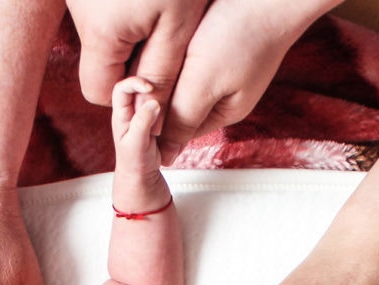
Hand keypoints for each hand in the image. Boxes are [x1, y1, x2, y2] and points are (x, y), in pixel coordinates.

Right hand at [69, 0, 208, 109]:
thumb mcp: (178, 27)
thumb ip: (162, 76)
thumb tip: (155, 124)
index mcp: (99, 34)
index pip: (99, 93)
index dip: (130, 91)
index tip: (159, 67)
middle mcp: (77, 13)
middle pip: (98, 64)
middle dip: (130, 59)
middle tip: (164, 33)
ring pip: (100, 38)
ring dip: (127, 35)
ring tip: (158, 8)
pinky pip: (100, 13)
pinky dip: (121, 12)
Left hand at [159, 0, 332, 162]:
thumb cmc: (241, 34)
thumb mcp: (204, 83)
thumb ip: (182, 118)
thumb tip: (163, 155)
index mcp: (222, 113)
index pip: (176, 129)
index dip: (154, 117)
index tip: (138, 96)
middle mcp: (224, 95)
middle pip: (179, 105)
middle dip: (160, 91)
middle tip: (146, 67)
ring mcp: (225, 71)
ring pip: (183, 81)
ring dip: (169, 69)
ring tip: (161, 49)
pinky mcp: (222, 47)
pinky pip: (193, 58)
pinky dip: (181, 50)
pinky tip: (179, 37)